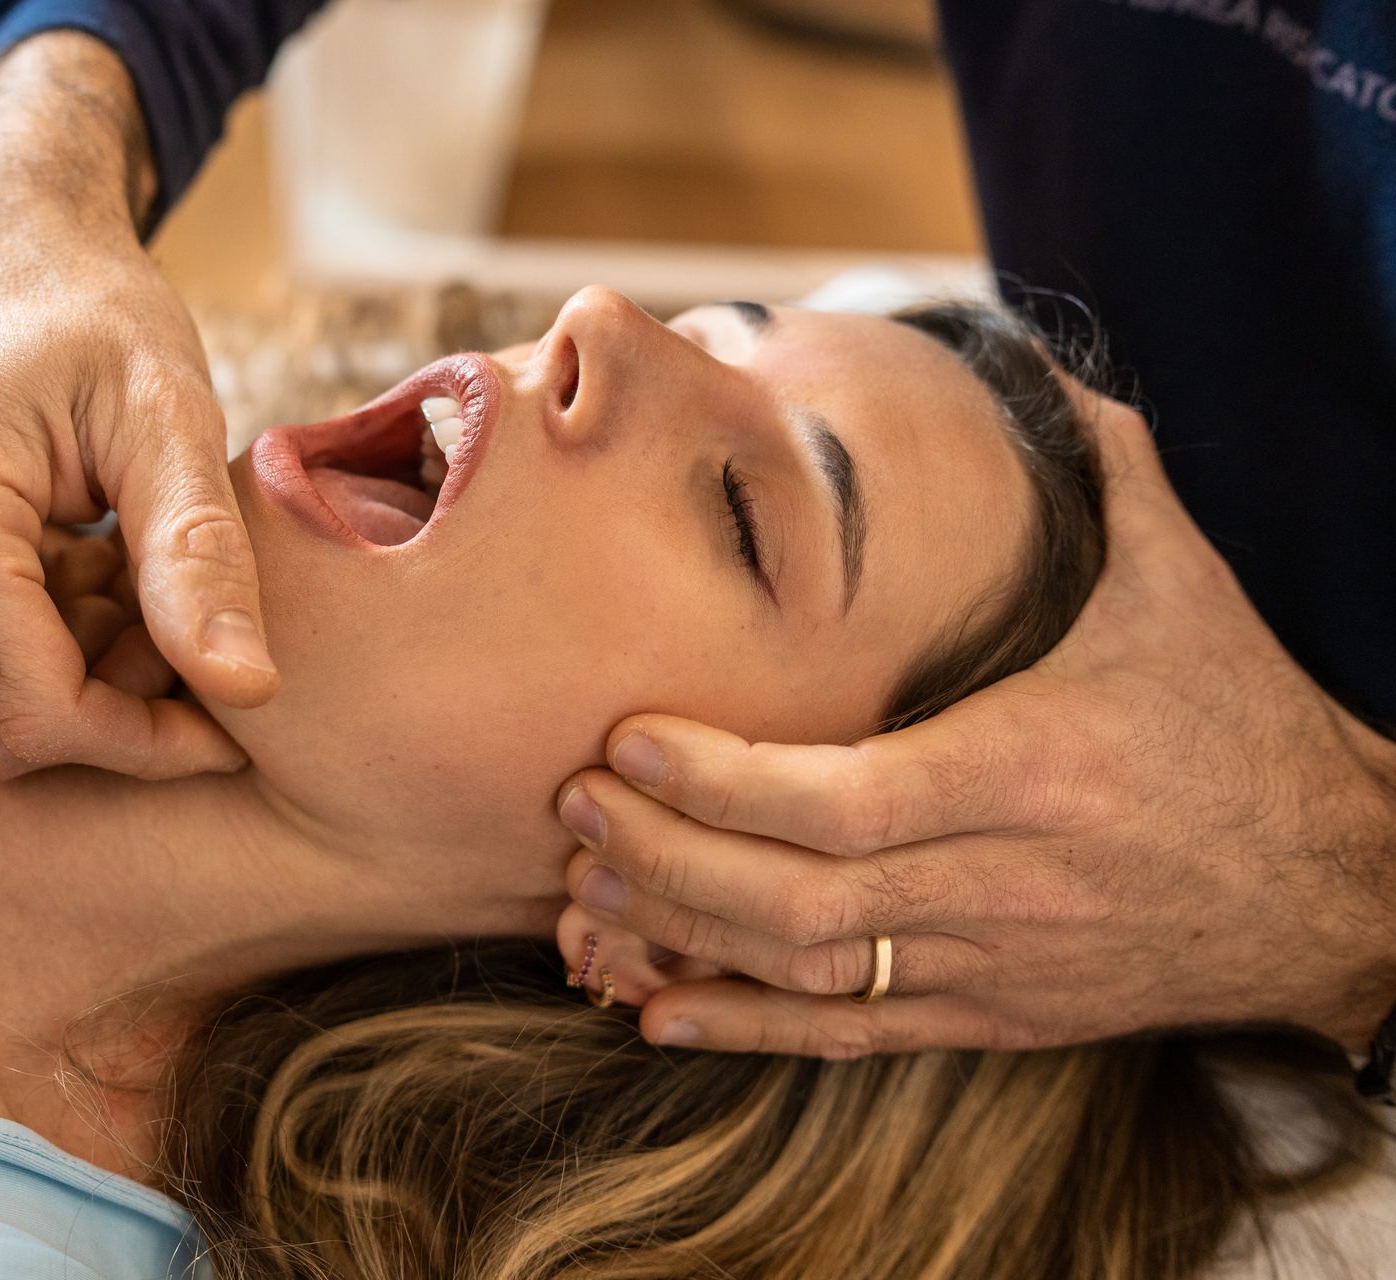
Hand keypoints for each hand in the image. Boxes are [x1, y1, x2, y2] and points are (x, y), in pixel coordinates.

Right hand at [0, 33, 274, 782]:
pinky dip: (45, 651)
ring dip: (81, 684)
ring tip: (152, 592)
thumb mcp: (168, 415)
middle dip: (114, 716)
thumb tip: (249, 692)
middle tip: (199, 643)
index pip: (35, 710)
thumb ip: (199, 558)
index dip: (148, 741)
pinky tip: (102, 576)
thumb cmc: (88, 301)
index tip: (239, 716)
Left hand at [557, 382, 1395, 1056]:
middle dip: (666, 859)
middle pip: (800, 901)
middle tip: (573, 804)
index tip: (625, 738)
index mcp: (1036, 767)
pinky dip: (745, 1031)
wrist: (1333, 887)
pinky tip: (656, 1010)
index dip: (719, 783)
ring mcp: (996, 961)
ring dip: (683, 938)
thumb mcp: (1179, 582)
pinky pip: (849, 1040)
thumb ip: (1094, 469)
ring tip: (586, 889)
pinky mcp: (995, 1016)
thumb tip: (1015, 354)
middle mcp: (1006, 879)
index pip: (847, 801)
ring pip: (809, 977)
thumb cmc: (1238, 719)